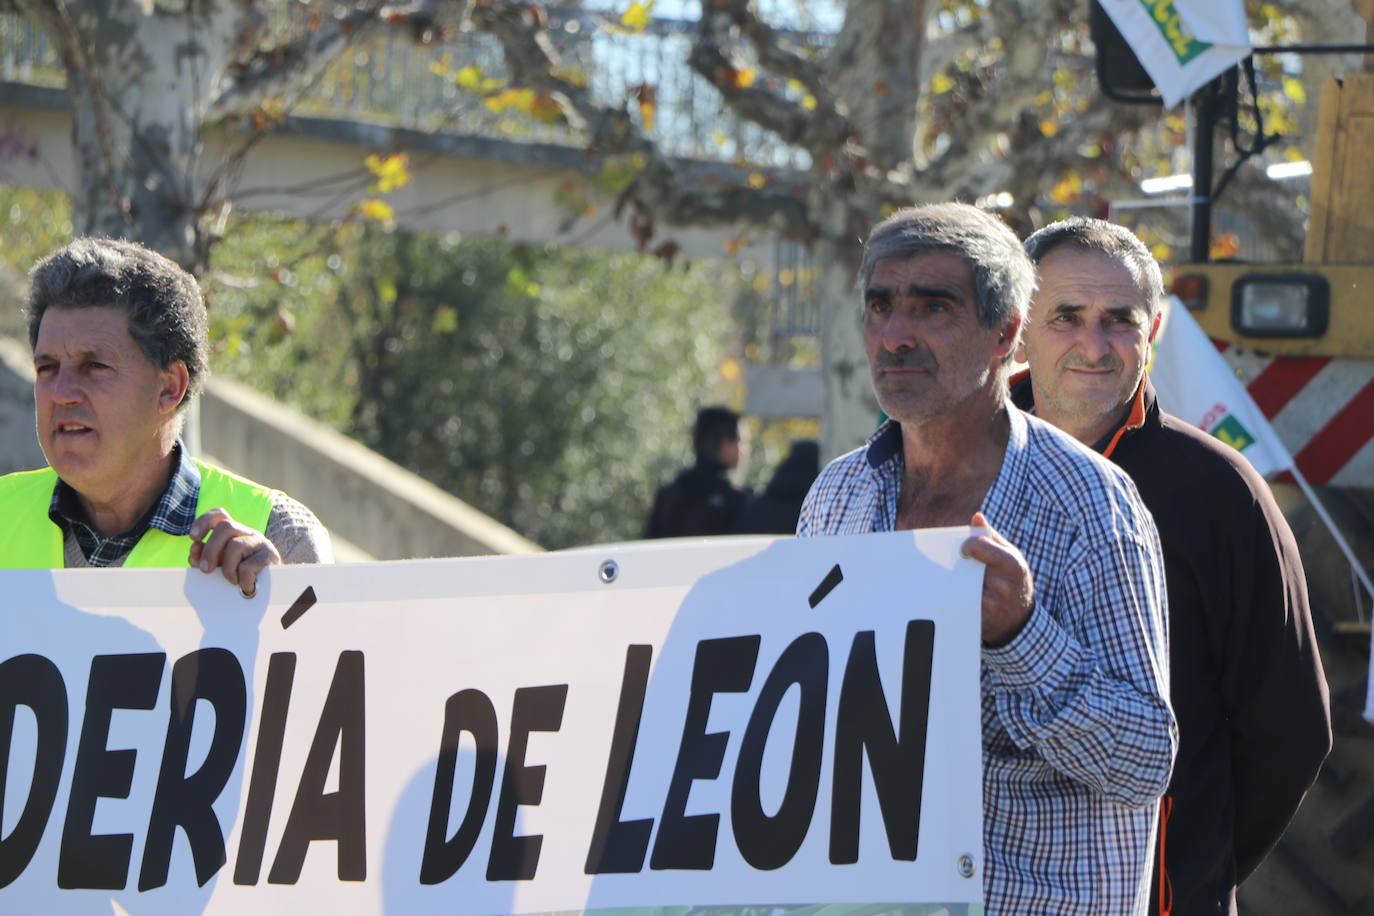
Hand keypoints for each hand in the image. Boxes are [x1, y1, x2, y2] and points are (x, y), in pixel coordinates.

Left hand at [188, 507, 280, 597]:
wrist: (269, 591)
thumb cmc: (241, 577)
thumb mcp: (218, 566)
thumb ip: (204, 557)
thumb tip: (195, 548)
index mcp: (233, 533)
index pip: (220, 515)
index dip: (204, 521)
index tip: (193, 538)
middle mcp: (247, 533)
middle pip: (226, 526)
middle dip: (211, 549)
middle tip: (205, 569)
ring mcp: (260, 542)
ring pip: (236, 545)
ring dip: (228, 568)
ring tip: (231, 581)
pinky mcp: (270, 556)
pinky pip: (248, 566)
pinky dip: (242, 580)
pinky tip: (246, 587)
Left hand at [961, 511, 1033, 646]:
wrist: (1019, 619)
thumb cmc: (1013, 580)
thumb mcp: (1011, 556)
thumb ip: (992, 537)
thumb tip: (977, 517)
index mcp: (1012, 565)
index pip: (977, 546)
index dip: (966, 546)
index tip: (964, 551)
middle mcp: (1003, 586)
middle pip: (965, 567)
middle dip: (956, 565)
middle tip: (951, 565)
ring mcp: (991, 606)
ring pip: (959, 587)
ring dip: (950, 581)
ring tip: (947, 579)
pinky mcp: (980, 621)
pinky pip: (958, 605)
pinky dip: (951, 598)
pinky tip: (950, 594)